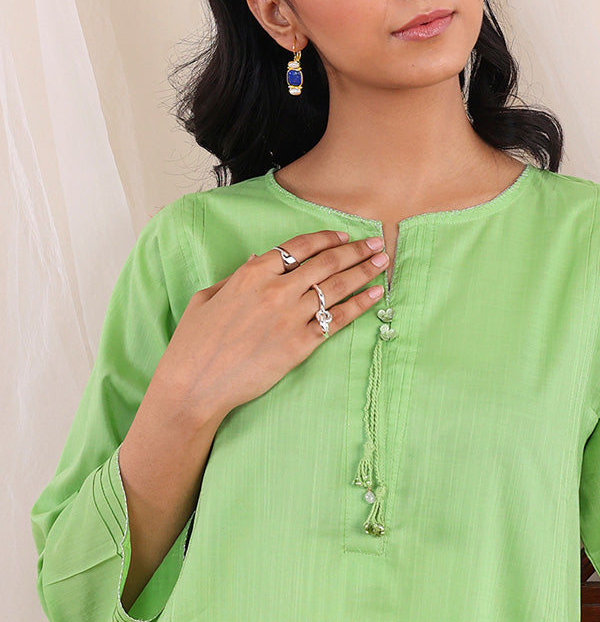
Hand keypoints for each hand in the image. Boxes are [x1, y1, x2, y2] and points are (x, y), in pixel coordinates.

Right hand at [150, 229, 386, 429]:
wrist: (195, 384)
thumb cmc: (194, 343)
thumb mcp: (207, 297)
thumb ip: (237, 277)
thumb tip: (260, 261)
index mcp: (251, 273)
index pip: (299, 246)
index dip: (326, 239)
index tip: (344, 237)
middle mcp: (275, 290)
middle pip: (325, 263)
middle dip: (355, 251)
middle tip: (375, 245)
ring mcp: (290, 317)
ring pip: (336, 287)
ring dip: (364, 272)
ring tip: (382, 263)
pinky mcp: (300, 345)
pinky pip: (338, 320)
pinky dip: (360, 305)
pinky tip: (375, 296)